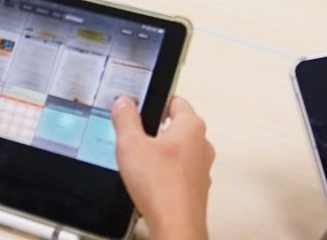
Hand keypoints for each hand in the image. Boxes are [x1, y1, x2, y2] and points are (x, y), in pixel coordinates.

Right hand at [113, 96, 211, 239]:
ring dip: (163, 154)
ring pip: (181, 152)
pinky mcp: (197, 188)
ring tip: (142, 161)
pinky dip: (167, 174)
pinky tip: (151, 182)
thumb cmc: (161, 187)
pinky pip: (180, 174)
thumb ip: (126, 119)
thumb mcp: (131, 145)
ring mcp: (202, 168)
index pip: (176, 101)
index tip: (144, 104)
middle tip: (138, 134)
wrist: (175, 225)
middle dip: (158, 129)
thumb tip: (124, 103)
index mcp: (190, 126)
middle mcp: (202, 144)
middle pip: (179, 127)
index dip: (157, 101)